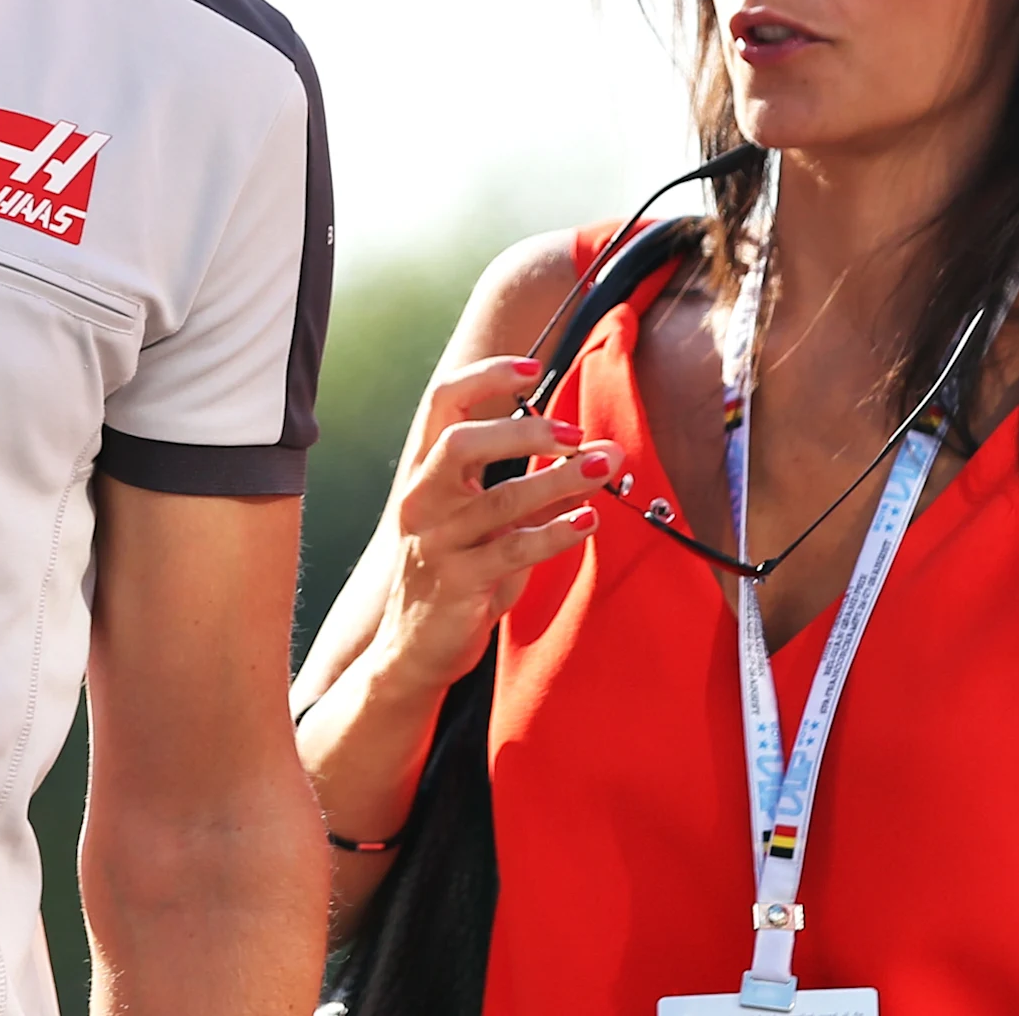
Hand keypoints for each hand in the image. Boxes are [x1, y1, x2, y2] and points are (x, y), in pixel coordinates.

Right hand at [365, 355, 623, 698]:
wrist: (414, 651)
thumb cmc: (457, 572)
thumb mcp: (490, 523)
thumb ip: (537, 486)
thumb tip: (604, 451)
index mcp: (425, 473)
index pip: (443, 403)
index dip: (487, 377)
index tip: (534, 367)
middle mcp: (422, 501)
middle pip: (461, 442)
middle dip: (523, 430)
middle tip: (574, 432)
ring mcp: (437, 543)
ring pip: (500, 500)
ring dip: (559, 480)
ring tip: (604, 468)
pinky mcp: (459, 583)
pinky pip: (514, 551)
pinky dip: (556, 532)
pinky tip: (588, 521)